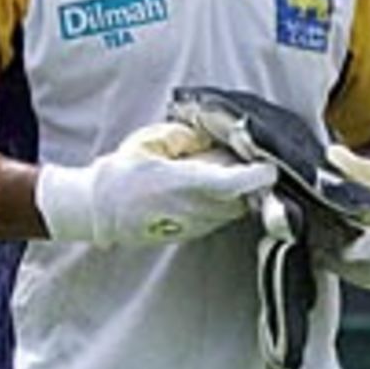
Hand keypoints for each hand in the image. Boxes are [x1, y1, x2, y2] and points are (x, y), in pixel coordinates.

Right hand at [35, 122, 276, 246]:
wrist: (100, 210)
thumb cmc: (122, 172)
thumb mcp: (148, 142)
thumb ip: (183, 137)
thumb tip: (210, 135)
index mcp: (181, 183)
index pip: (230, 184)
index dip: (255, 177)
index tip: (269, 167)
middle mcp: (191, 208)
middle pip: (241, 198)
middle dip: (251, 181)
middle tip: (247, 160)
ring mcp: (193, 224)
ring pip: (234, 210)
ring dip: (240, 193)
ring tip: (227, 171)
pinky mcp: (193, 233)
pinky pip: (222, 217)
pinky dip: (228, 202)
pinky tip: (215, 187)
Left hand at [326, 170, 369, 292]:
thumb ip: (358, 168)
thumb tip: (331, 152)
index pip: (366, 251)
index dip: (340, 244)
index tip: (321, 231)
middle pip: (358, 268)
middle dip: (334, 253)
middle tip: (314, 236)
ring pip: (362, 278)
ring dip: (341, 263)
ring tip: (322, 243)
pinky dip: (354, 269)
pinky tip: (339, 253)